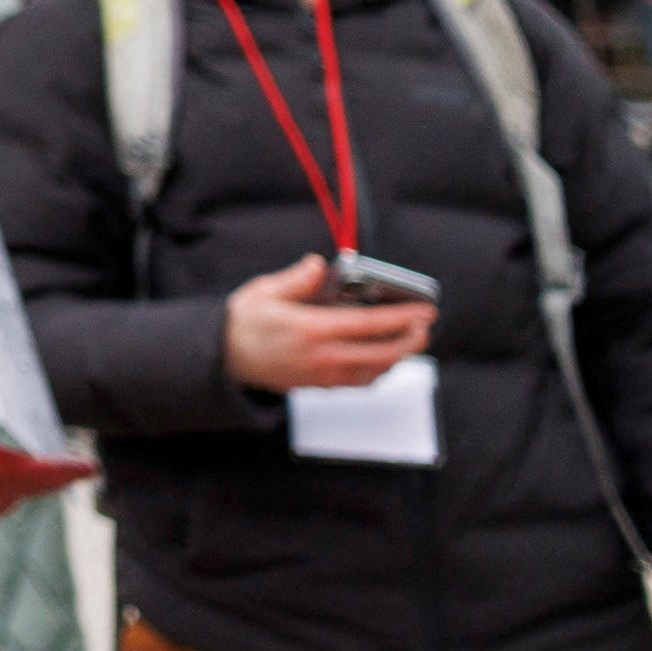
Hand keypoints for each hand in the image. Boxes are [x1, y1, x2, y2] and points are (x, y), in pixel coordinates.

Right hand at [218, 254, 435, 392]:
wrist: (225, 359)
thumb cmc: (244, 322)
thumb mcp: (263, 292)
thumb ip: (296, 280)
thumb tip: (320, 265)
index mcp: (310, 329)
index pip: (368, 324)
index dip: (401, 317)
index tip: (424, 310)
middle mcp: (322, 356)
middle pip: (382, 352)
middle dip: (410, 340)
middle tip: (426, 326)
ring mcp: (324, 375)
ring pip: (376, 370)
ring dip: (398, 355)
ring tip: (410, 339)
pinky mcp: (322, 385)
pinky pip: (362, 381)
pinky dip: (380, 369)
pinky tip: (385, 356)